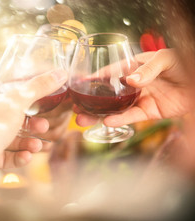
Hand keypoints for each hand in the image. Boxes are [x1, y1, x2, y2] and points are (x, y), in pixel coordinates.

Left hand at [0, 69, 67, 165]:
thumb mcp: (19, 99)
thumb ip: (39, 87)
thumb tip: (61, 73)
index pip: (2, 92)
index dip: (22, 97)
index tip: (38, 102)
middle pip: (9, 119)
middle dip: (31, 125)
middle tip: (44, 127)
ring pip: (7, 139)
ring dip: (26, 142)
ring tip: (39, 146)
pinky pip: (2, 154)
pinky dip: (16, 156)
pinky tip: (28, 157)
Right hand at [75, 49, 192, 126]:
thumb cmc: (183, 65)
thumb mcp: (166, 59)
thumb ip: (148, 68)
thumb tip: (131, 80)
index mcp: (134, 67)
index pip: (110, 72)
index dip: (94, 78)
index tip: (78, 82)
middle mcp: (132, 84)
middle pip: (107, 93)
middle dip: (90, 101)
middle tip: (75, 107)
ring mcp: (138, 99)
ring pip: (114, 108)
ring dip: (98, 114)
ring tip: (82, 119)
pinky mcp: (147, 112)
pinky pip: (130, 117)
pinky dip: (119, 120)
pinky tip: (107, 122)